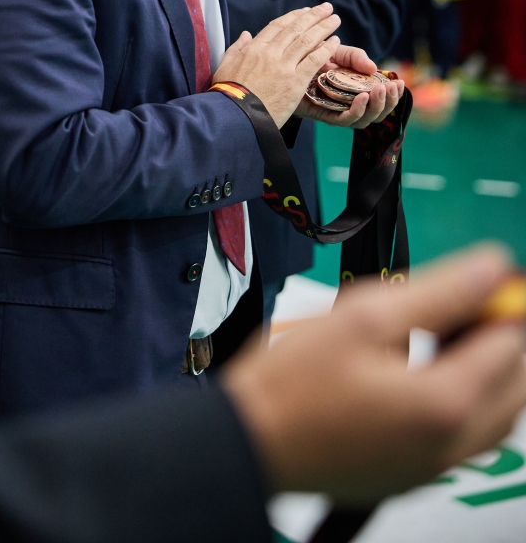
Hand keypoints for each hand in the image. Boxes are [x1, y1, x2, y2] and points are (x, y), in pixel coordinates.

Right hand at [212, 4, 340, 127]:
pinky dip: (326, 49)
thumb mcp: (225, 66)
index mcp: (254, 48)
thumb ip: (236, 48)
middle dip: (313, 16)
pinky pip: (314, 61)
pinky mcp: (295, 82)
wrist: (235, 116)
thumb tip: (245, 35)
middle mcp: (270, 53)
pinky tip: (335, 41)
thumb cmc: (227, 94)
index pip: (277, 26)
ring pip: (307, 41)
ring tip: (336, 20)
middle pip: (295, 29)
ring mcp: (283, 67)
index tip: (305, 10)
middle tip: (327, 8)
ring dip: (323, 28)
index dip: (293, 16)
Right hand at [220, 245, 525, 503]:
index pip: (508, 344)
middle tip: (471, 302)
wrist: (247, 439)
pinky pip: (464, 439)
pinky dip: (466, 402)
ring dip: (489, 372)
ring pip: (494, 417)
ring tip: (451, 333)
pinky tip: (429, 372)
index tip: (481, 277)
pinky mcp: (410, 475)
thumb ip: (439, 292)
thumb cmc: (292, 384)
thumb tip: (490, 270)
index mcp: (446, 404)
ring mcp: (431, 467)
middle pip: (514, 388)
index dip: (499, 301)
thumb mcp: (365, 315)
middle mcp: (450, 446)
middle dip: (502, 338)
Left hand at [296, 44, 404, 129]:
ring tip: (377, 92)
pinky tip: (361, 98)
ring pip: (361, 120)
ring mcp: (336, 111)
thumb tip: (373, 68)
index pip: (381, 101)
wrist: (285, 60)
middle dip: (387, 103)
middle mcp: (348, 104)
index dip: (393, 96)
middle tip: (389, 88)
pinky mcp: (321, 114)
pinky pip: (341, 120)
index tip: (400, 83)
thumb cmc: (312, 57)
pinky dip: (354, 111)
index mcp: (357, 90)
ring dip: (374, 107)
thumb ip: (355, 57)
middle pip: (375, 114)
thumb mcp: (337, 51)